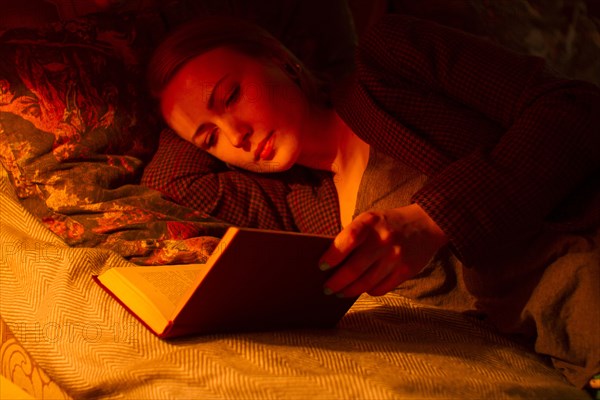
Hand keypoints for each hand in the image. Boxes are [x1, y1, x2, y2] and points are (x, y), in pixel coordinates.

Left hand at [320, 203, 447, 296]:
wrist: (426, 224)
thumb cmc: (388, 224)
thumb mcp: (369, 220)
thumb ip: (352, 235)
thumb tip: (330, 262)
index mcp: (370, 221)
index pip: (348, 239)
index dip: (332, 255)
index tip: (321, 266)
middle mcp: (384, 239)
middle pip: (354, 268)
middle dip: (336, 282)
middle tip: (326, 288)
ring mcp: (396, 256)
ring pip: (366, 283)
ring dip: (349, 291)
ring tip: (340, 292)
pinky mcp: (406, 270)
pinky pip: (381, 288)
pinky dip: (368, 291)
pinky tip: (362, 288)